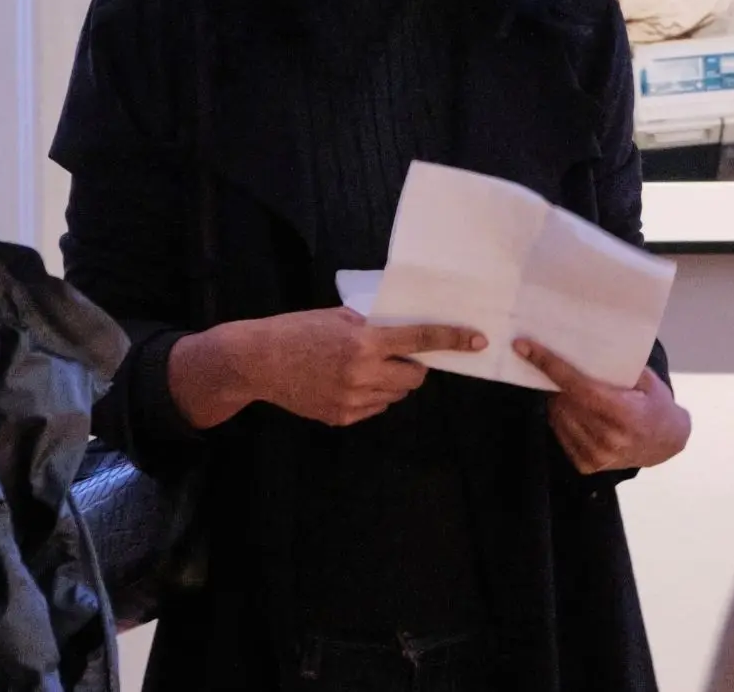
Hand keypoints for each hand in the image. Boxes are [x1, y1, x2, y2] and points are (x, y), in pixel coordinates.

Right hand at [170, 309, 484, 430]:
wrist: (257, 361)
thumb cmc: (295, 330)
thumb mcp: (337, 317)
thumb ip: (372, 326)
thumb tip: (402, 334)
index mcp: (363, 342)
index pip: (419, 340)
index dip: (451, 340)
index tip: (476, 340)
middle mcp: (362, 373)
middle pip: (414, 378)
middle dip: (414, 367)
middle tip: (400, 357)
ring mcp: (352, 400)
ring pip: (395, 396)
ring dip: (392, 383)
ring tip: (364, 368)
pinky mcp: (341, 417)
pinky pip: (374, 408)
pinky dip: (372, 396)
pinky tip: (346, 383)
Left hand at [516, 338, 690, 474]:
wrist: (664, 444)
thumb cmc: (656, 406)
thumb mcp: (647, 381)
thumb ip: (619, 367)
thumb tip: (580, 346)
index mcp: (625, 414)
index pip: (578, 386)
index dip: (550, 365)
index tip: (524, 347)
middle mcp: (608, 438)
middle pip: (563, 400)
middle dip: (554, 380)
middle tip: (559, 367)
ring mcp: (596, 455)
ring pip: (557, 416)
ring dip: (558, 399)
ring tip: (572, 391)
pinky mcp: (586, 465)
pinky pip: (559, 432)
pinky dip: (561, 417)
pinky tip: (576, 411)